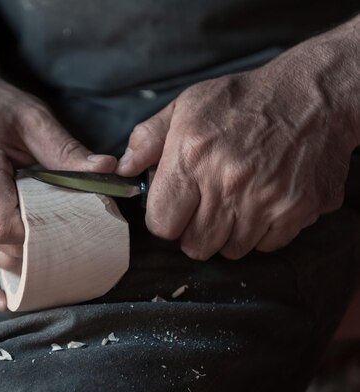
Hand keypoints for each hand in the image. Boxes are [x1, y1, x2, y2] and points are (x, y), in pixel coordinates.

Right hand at [0, 73, 116, 309]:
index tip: (67, 232)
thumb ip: (67, 149)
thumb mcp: (34, 119)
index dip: (37, 238)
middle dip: (38, 258)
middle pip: (0, 250)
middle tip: (75, 251)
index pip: (3, 225)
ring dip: (20, 272)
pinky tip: (4, 299)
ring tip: (53, 275)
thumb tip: (108, 170)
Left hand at [116, 60, 356, 259]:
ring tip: (234, 200)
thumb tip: (122, 169)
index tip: (172, 208)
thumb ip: (147, 139)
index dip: (163, 219)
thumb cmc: (244, 100)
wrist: (314, 95)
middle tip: (204, 205)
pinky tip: (260, 202)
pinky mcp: (297, 210)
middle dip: (193, 230)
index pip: (161, 225)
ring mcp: (266, 200)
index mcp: (192, 158)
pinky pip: (265, 245)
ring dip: (227, 233)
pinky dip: (260, 232)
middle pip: (194, 245)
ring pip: (230, 250)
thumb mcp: (186, 106)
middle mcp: (227, 184)